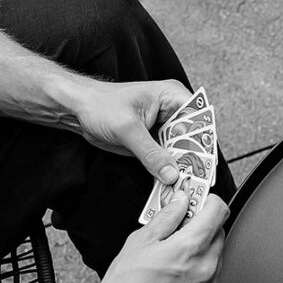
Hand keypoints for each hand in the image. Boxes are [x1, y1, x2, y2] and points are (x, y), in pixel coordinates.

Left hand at [66, 74, 200, 182]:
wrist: (77, 110)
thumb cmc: (100, 105)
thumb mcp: (127, 129)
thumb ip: (151, 153)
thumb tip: (172, 173)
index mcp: (172, 96)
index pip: (199, 120)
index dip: (204, 142)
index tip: (204, 165)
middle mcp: (172, 111)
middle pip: (193, 139)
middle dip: (192, 160)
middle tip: (193, 181)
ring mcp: (163, 128)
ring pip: (181, 151)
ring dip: (180, 168)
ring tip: (183, 186)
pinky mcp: (153, 142)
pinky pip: (166, 158)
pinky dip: (167, 171)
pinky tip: (169, 185)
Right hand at [83, 190, 227, 282]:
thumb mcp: (140, 240)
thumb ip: (167, 216)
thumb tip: (180, 202)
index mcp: (190, 248)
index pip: (218, 211)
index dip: (208, 201)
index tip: (200, 201)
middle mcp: (205, 269)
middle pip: (219, 233)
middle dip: (203, 226)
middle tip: (181, 226)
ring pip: (216, 257)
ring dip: (202, 250)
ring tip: (174, 255)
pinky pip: (212, 280)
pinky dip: (200, 272)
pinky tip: (177, 275)